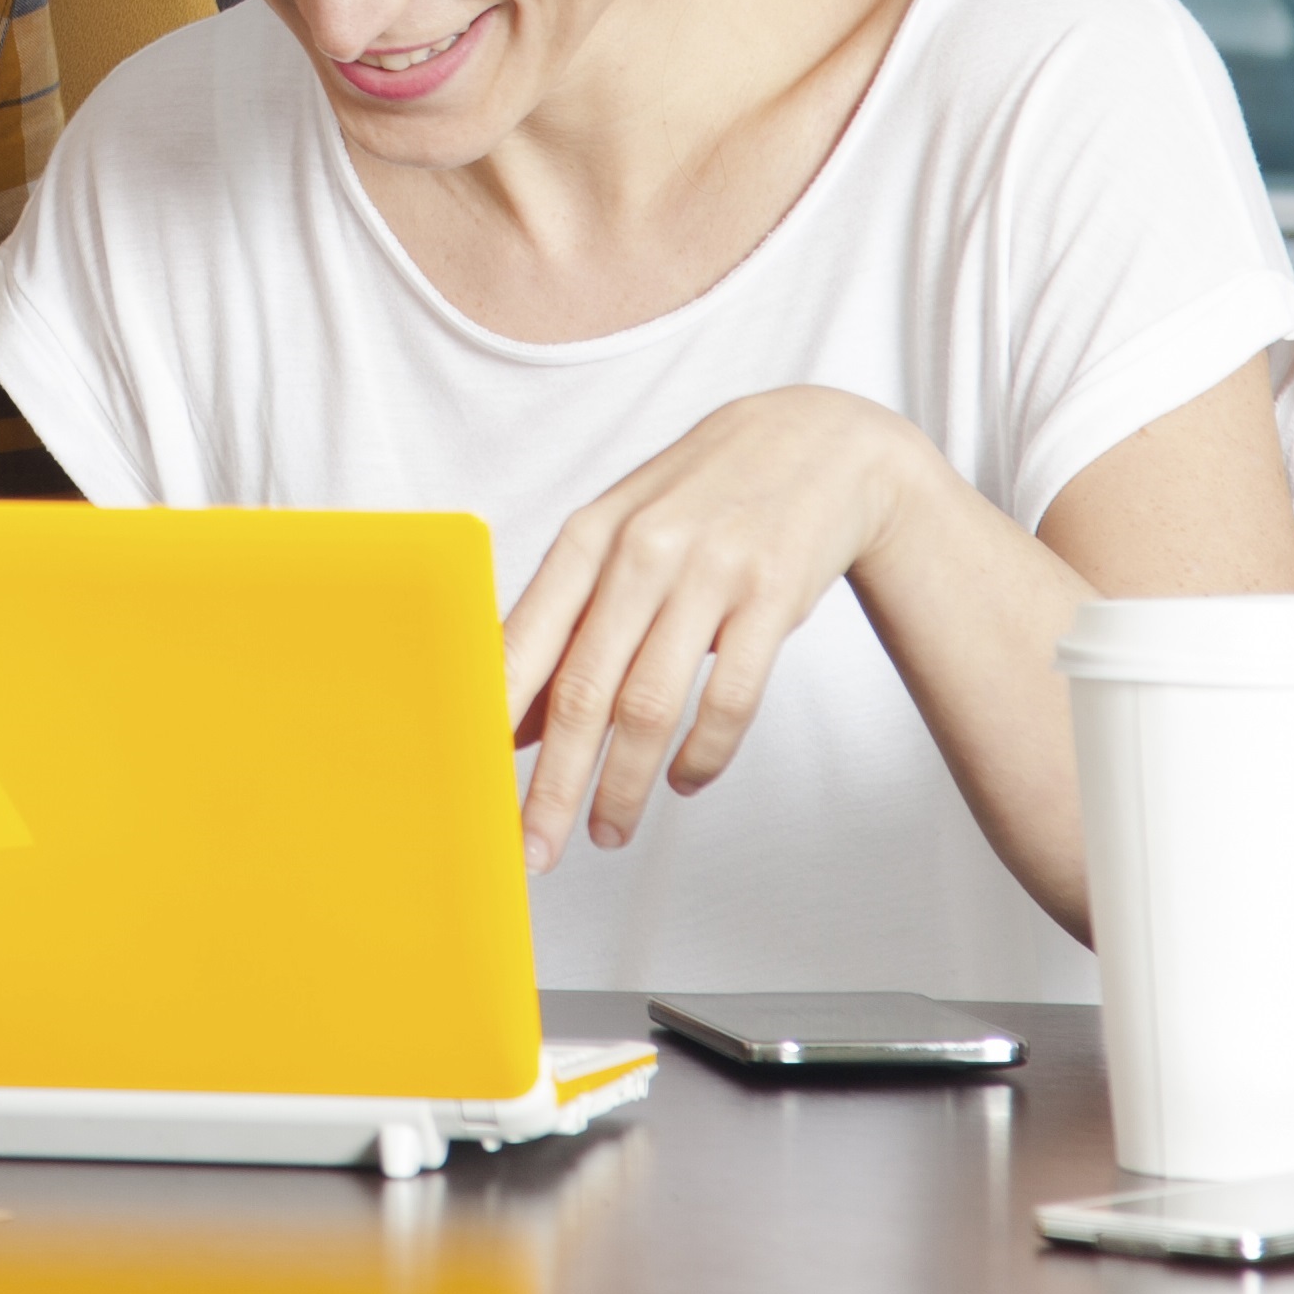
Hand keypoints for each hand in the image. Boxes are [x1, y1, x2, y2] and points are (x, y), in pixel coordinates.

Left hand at [499, 391, 933, 868]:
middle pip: (584, 693)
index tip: (474, 790)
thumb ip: (569, 620)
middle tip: (534, 850)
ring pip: (650, 708)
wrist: (820, 443)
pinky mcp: (771, 598)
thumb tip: (516, 721)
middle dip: (553, 785)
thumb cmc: (700, 499)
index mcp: (589, 537)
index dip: (495, 726)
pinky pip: (729, 702)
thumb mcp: (622, 537)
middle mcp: (642, 553)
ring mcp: (710, 574)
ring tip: (607, 831)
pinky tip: (682, 781)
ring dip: (623, 786)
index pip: (524, 646)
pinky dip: (701, 757)